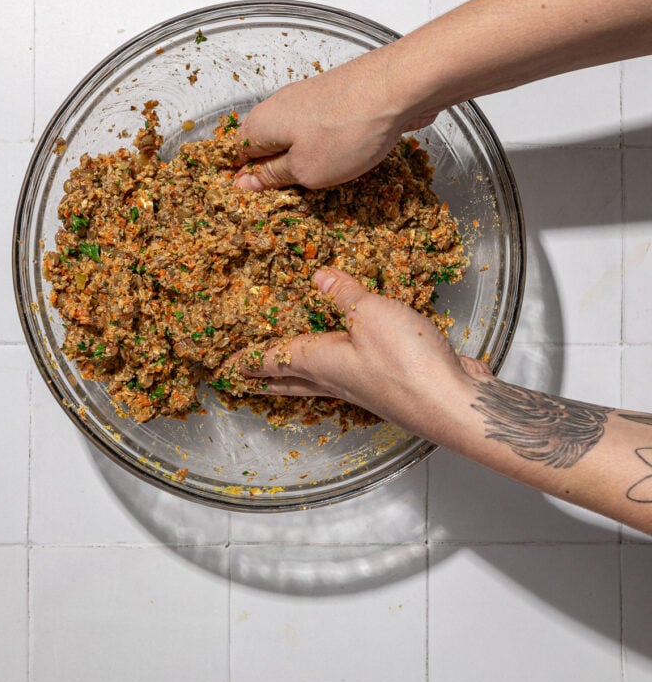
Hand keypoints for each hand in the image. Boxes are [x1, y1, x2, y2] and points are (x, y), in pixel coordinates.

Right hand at [233, 44, 438, 190]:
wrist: (397, 89)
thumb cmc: (347, 130)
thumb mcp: (304, 170)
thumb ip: (274, 177)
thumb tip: (247, 182)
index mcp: (261, 124)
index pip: (235, 153)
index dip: (241, 178)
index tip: (252, 200)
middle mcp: (280, 107)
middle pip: (266, 144)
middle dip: (275, 171)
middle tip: (291, 197)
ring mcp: (310, 101)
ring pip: (296, 139)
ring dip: (304, 162)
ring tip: (321, 184)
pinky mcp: (336, 101)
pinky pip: (321, 131)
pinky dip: (327, 149)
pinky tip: (344, 163)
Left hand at [238, 268, 491, 438]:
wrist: (453, 404)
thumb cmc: (407, 364)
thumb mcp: (370, 314)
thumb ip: (345, 295)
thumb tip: (319, 277)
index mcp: (322, 362)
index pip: (275, 359)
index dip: (250, 359)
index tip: (229, 366)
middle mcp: (337, 379)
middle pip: (293, 379)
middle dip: (269, 377)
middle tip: (248, 379)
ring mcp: (364, 388)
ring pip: (321, 381)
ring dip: (300, 376)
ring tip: (290, 371)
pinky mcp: (391, 386)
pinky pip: (355, 377)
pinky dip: (341, 369)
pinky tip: (352, 364)